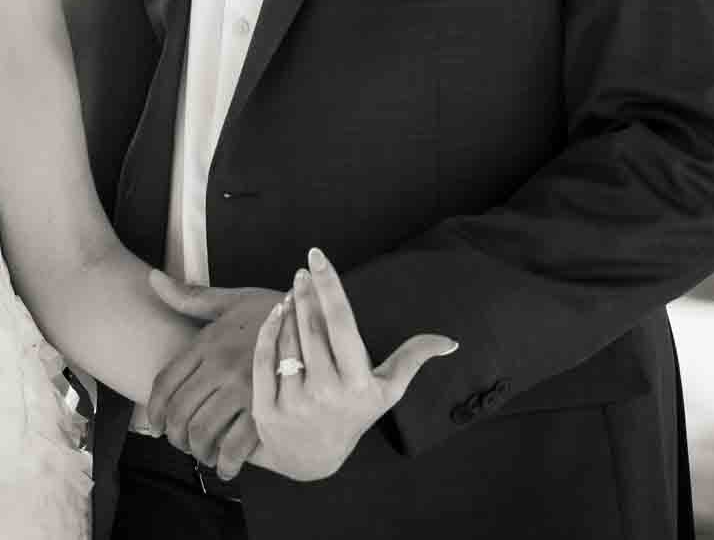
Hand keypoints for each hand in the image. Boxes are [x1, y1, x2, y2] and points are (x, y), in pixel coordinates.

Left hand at [146, 271, 282, 479]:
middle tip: (181, 444)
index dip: (154, 410)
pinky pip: (235, 445)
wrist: (318, 318)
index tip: (156, 424)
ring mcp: (243, 388)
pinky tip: (226, 465)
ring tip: (203, 455)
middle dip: (175, 436)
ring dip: (197, 451)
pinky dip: (225, 461)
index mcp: (207, 342)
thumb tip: (152, 279)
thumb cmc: (272, 310)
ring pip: (202, 431)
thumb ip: (189, 297)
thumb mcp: (229, 301)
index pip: (165, 383)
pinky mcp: (267, 407)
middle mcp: (220, 366)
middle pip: (179, 412)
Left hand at [249, 248, 456, 481]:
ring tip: (294, 291)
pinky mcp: (267, 408)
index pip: (342, 324)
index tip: (317, 256)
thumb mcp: (387, 390)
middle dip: (307, 293)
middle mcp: (326, 392)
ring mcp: (295, 401)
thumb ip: (413, 359)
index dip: (330, 287)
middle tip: (304, 271)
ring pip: (288, 340)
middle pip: (312, 328)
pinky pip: (263, 358)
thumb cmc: (354, 412)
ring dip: (289, 309)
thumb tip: (449, 341)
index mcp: (358, 384)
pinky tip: (276, 312)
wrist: (311, 457)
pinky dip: (268, 330)